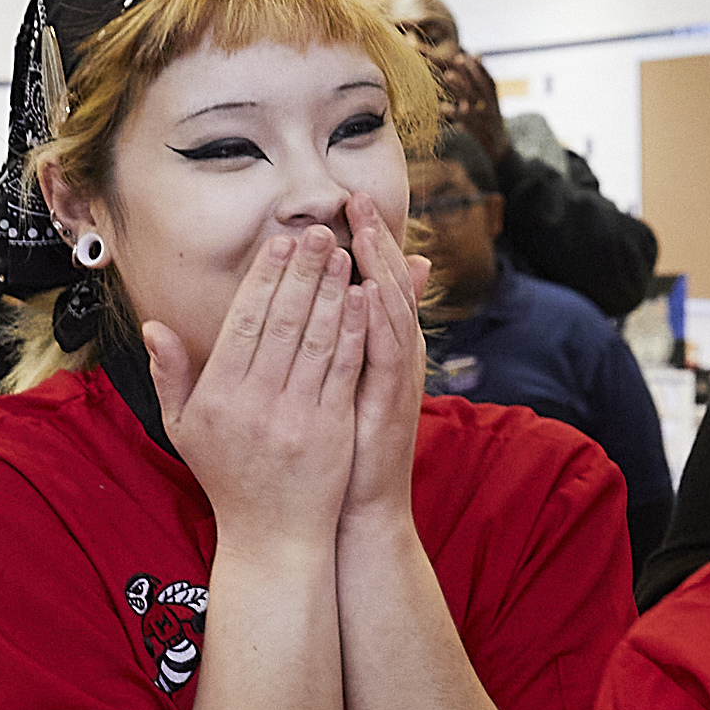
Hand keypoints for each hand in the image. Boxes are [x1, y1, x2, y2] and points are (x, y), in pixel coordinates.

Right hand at [146, 228, 362, 550]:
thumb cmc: (228, 479)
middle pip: (281, 322)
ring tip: (343, 254)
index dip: (264, 279)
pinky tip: (362, 300)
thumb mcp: (183, 431)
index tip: (280, 243)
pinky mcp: (330, 429)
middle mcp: (254, 404)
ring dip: (331, 291)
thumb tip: (154, 327)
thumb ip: (170, 376)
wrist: (273, 539)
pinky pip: (342, 370)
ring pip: (314, 340)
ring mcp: (295, 417)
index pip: (243, 323)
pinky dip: (352, 331)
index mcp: (217, 398)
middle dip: (302, 272)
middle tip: (318, 232)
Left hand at [340, 197, 433, 528]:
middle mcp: (394, 360)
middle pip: (389, 288)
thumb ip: (327, 347)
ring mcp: (396, 382)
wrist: (355, 512)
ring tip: (365, 231)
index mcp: (376, 353)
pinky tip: (369, 292)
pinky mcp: (390, 406)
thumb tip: (312, 310)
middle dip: (375, 241)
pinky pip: (388, 356)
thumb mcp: (329, 390)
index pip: (372, 287)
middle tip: (357, 197)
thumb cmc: (334, 452)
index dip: (364, 245)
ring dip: (380, 271)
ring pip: (393, 314)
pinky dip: (381, 322)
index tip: (344, 204)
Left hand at [431, 48, 509, 171]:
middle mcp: (492, 105)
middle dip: (470, 72)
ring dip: (459, 87)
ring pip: (472, 99)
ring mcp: (485, 117)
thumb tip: (477, 56)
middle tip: (458, 58)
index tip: (471, 55)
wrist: (498, 148)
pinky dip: (454, 112)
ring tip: (446, 76)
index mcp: (493, 98)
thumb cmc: (487, 122)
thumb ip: (479, 81)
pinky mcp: (479, 129)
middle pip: (480, 85)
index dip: (480, 67)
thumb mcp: (487, 101)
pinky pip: (464, 119)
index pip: (487, 79)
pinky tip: (442, 107)